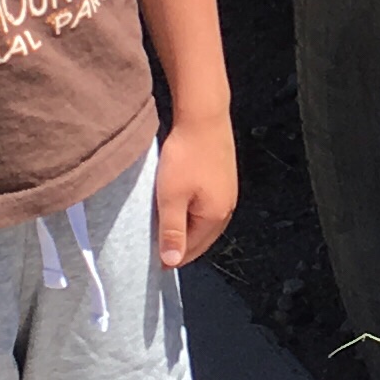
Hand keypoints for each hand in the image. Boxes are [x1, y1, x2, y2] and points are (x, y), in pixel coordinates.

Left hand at [155, 112, 236, 271]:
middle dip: (181, 245)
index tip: (150, 258)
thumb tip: (172, 262)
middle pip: (201, 239)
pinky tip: (181, 205)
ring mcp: (229, 192)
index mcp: (215, 217)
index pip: (191, 250)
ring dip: (187, 228)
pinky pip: (208, 206)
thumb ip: (172, 231)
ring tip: (165, 227)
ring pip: (205, 222)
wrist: (204, 116)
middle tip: (156, 245)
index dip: (170, 257)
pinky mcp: (225, 178)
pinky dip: (193, 213)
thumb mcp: (171, 197)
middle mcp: (227, 208)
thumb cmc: (185, 157)